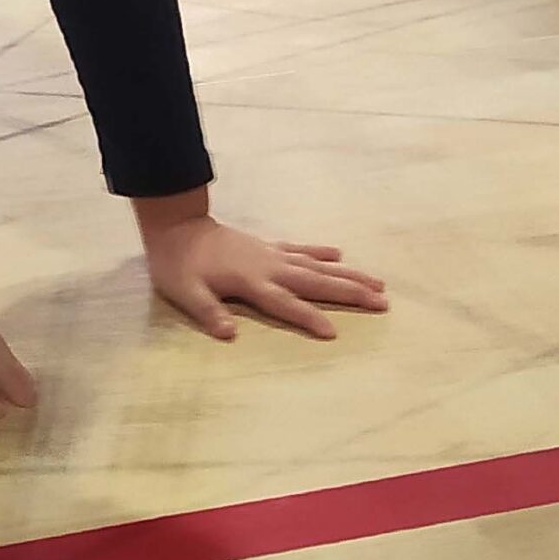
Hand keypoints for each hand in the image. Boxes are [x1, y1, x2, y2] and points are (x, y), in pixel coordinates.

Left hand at [135, 188, 386, 340]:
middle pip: (316, 282)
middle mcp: (269, 267)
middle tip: (382, 303)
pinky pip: (301, 249)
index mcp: (251, 281)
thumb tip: (229, 334)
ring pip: (317, 266)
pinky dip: (321, 252)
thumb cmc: (178, 264)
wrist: (176, 225)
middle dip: (349, 293)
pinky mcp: (268, 246)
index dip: (308, 318)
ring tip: (378, 284)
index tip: (334, 332)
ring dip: (348, 275)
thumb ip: (208, 311)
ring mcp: (272, 254)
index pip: (285, 304)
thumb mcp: (185, 292)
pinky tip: (340, 255)